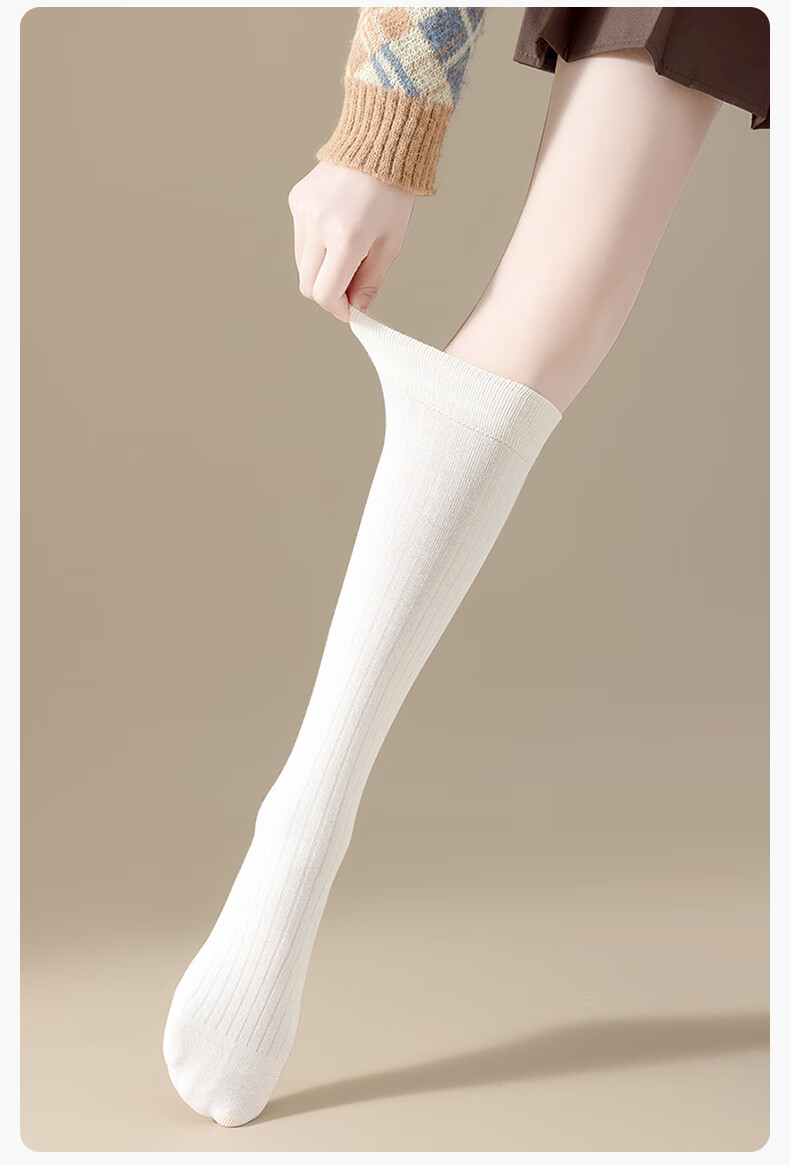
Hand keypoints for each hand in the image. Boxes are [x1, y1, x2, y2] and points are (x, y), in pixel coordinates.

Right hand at [288, 161, 414, 321]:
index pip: (325, 293)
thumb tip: (356, 310)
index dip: (337, 309)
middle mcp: (318, 224)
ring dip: (321, 269)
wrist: (379, 144)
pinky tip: (336, 228)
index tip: (350, 311)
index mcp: (345, 238)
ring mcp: (303, 211)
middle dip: (327, 293)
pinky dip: (316, 246)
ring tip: (347, 252)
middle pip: (307, 284)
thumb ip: (370, 281)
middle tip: (348, 288)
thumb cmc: (391, 194)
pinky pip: (300, 238)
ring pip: (301, 263)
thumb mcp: (389, 244)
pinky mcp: (296, 200)